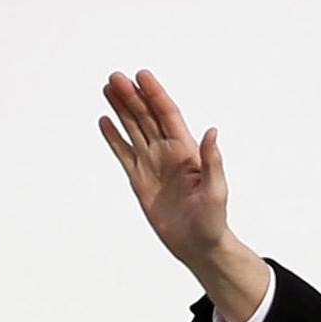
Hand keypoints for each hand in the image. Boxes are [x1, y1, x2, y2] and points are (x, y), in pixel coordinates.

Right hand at [100, 70, 267, 319]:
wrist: (199, 246)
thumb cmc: (213, 220)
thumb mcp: (216, 191)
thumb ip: (212, 161)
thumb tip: (211, 131)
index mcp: (187, 152)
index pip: (168, 115)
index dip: (156, 95)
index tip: (142, 75)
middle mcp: (168, 154)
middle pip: (147, 118)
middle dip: (132, 96)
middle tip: (115, 76)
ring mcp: (152, 166)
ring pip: (134, 130)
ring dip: (121, 109)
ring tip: (108, 88)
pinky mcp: (140, 181)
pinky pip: (124, 154)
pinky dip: (114, 138)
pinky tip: (104, 121)